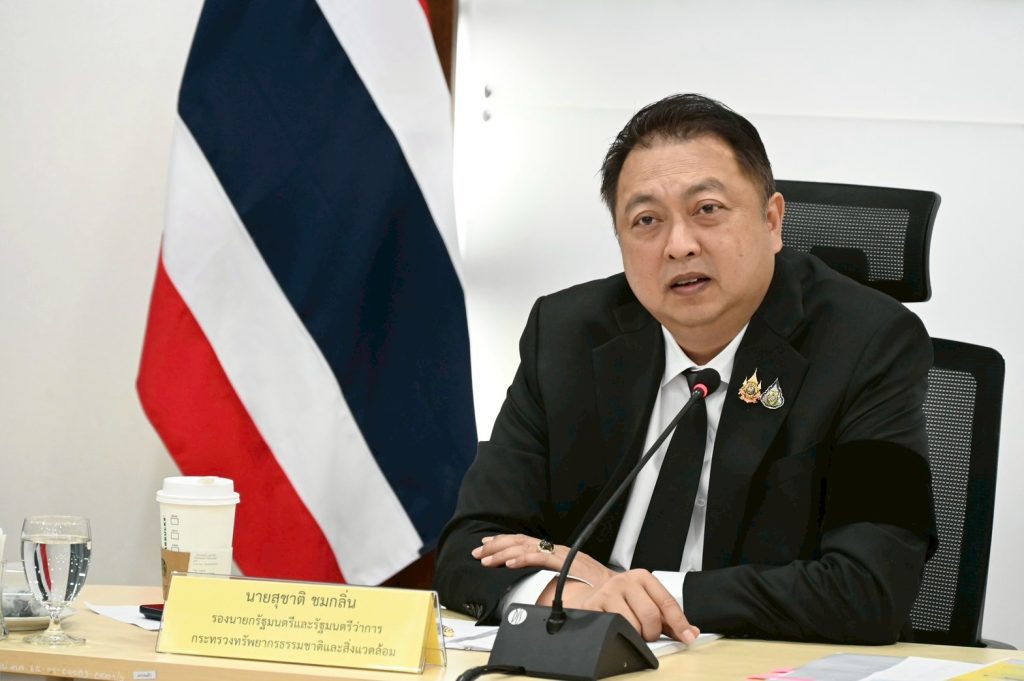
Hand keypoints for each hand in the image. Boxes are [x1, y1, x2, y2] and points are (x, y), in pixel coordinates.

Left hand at [470, 534, 614, 588]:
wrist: (616, 591)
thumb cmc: (596, 588)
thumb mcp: (569, 578)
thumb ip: (552, 576)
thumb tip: (533, 582)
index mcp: (555, 552)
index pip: (525, 542)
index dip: (503, 543)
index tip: (486, 547)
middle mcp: (556, 549)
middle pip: (520, 542)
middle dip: (496, 547)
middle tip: (478, 553)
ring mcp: (560, 554)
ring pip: (525, 548)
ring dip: (503, 553)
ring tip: (486, 559)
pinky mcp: (565, 563)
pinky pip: (539, 559)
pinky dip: (522, 559)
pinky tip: (509, 564)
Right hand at [555, 569, 698, 643]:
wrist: (594, 592)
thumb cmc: (625, 598)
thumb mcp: (648, 600)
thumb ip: (670, 618)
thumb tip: (691, 632)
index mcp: (642, 577)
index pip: (666, 602)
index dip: (679, 623)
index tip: (687, 637)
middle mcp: (624, 581)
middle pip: (650, 615)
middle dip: (652, 632)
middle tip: (648, 634)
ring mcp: (607, 593)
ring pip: (632, 625)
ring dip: (635, 635)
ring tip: (631, 630)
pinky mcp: (592, 606)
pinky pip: (613, 628)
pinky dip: (619, 634)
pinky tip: (618, 628)